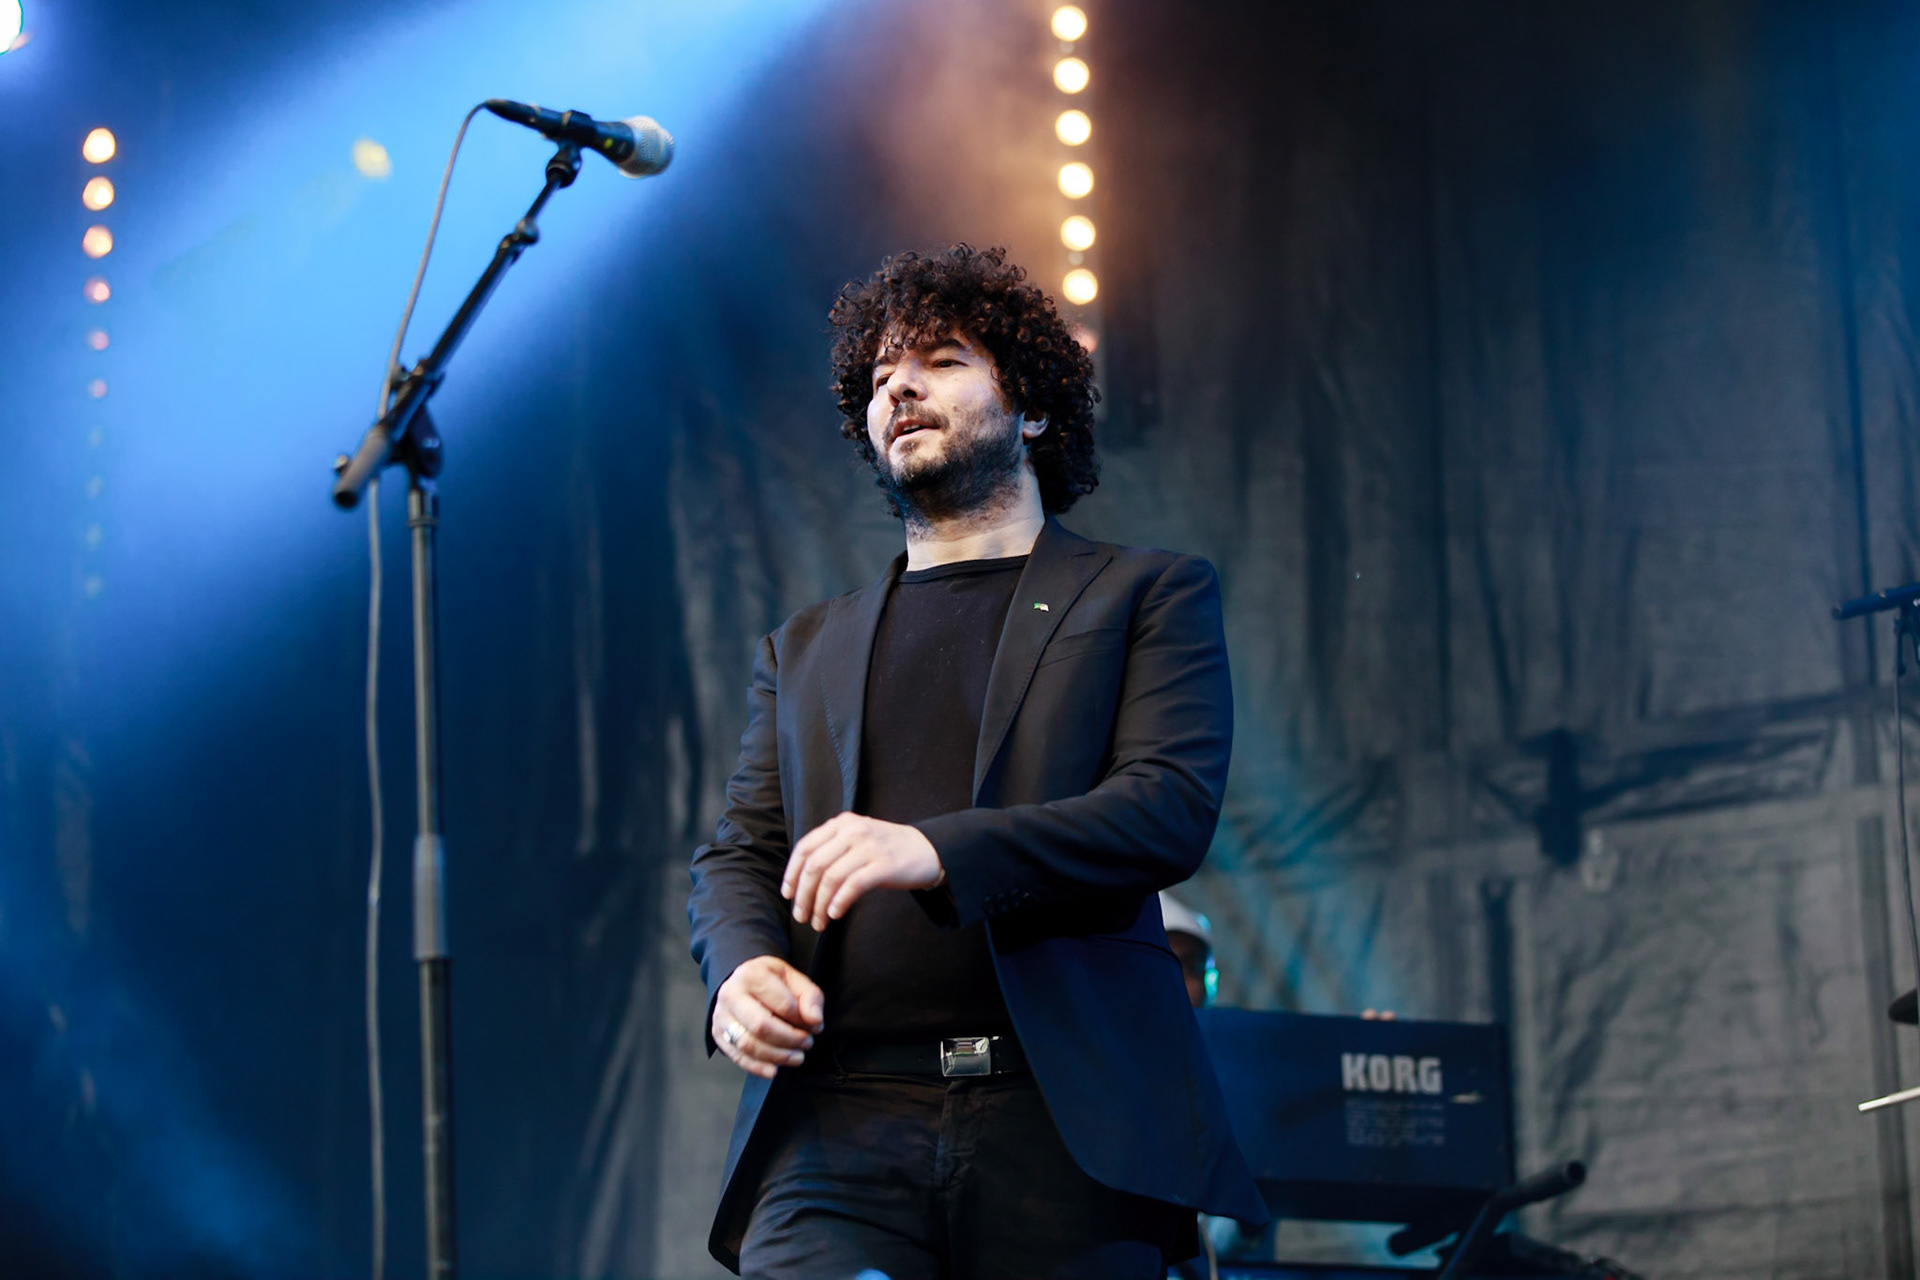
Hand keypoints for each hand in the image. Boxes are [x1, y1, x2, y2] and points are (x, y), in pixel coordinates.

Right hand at [712, 955, 824, 1079]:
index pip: (782, 1004)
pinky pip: (737, 1057)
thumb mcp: (794, 979)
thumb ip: (810, 998)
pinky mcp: (719, 1035)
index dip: (802, 1020)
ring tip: (797, 1056)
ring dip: (777, 1056)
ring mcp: (721, 1016)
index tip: (814, 1025)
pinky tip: (774, 1069)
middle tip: (807, 1043)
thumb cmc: (771, 981)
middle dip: (789, 1040)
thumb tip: (814, 1020)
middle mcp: (731, 994)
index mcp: (752, 975)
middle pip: (761, 1026)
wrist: (742, 982)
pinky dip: (758, 1067)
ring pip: (748, 1044)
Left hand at [782, 811, 944, 931]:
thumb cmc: (886, 849)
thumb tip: (801, 879)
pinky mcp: (884, 865)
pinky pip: (853, 885)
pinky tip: (835, 914)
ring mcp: (869, 847)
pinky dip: (839, 902)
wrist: (928, 849)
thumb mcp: (856, 836)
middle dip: (803, 895)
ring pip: (831, 878)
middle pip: (815, 865)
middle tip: (800, 916)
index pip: (805, 848)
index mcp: (841, 823)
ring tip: (818, 922)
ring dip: (819, 905)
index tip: (788, 894)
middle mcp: (853, 831)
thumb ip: (832, 848)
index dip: (792, 873)